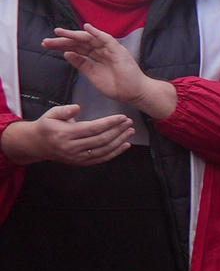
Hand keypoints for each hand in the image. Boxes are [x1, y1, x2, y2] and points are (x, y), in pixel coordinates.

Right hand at [1, 103, 134, 166]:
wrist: (38, 145)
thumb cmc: (47, 127)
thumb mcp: (51, 114)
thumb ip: (65, 110)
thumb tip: (77, 108)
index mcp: (65, 134)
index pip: (93, 128)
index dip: (109, 123)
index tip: (122, 117)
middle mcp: (72, 147)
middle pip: (101, 139)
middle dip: (118, 130)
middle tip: (129, 123)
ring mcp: (77, 157)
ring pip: (104, 150)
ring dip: (120, 141)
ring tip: (130, 132)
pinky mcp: (81, 162)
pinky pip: (102, 158)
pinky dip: (115, 152)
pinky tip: (125, 145)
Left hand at [42, 26, 176, 119]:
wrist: (133, 93)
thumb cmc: (117, 86)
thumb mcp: (92, 75)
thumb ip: (81, 64)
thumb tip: (67, 54)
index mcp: (95, 56)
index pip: (76, 48)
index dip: (61, 46)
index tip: (47, 45)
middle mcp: (101, 50)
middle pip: (79, 42)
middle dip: (63, 41)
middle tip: (47, 40)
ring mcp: (109, 49)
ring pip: (89, 38)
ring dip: (74, 35)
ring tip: (60, 32)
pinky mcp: (118, 50)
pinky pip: (106, 39)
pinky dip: (97, 33)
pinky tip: (86, 28)